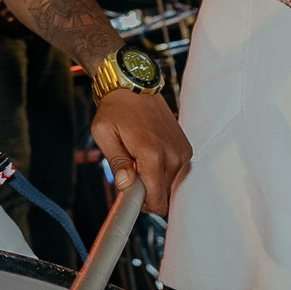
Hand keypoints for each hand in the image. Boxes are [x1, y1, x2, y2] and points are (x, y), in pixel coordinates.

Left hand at [90, 87, 189, 216]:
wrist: (134, 84)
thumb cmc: (116, 108)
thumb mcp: (105, 133)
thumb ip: (117, 163)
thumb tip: (126, 186)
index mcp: (152, 154)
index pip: (156, 200)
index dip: (142, 206)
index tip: (130, 200)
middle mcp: (173, 155)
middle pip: (162, 196)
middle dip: (146, 191)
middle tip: (129, 172)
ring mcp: (182, 151)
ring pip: (169, 185)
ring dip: (153, 179)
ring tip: (138, 157)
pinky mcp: (186, 148)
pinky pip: (175, 173)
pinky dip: (162, 169)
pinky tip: (149, 153)